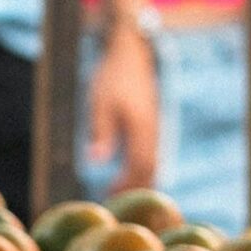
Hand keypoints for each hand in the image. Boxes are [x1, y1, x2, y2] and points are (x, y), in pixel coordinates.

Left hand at [88, 24, 159, 191]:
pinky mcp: (151, 121)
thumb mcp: (100, 103)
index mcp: (142, 128)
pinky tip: (127, 168)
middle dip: (134, 186)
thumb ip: (101, 133)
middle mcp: (153, 130)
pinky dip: (140, 164)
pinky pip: (150, 150)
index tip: (110, 195)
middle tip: (113, 199)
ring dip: (138, 177)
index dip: (127, 184)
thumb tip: (95, 162)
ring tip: (118, 189)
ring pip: (152, 160)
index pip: (140, 166)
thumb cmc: (112, 76)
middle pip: (150, 168)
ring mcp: (154, 126)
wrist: (130, 52)